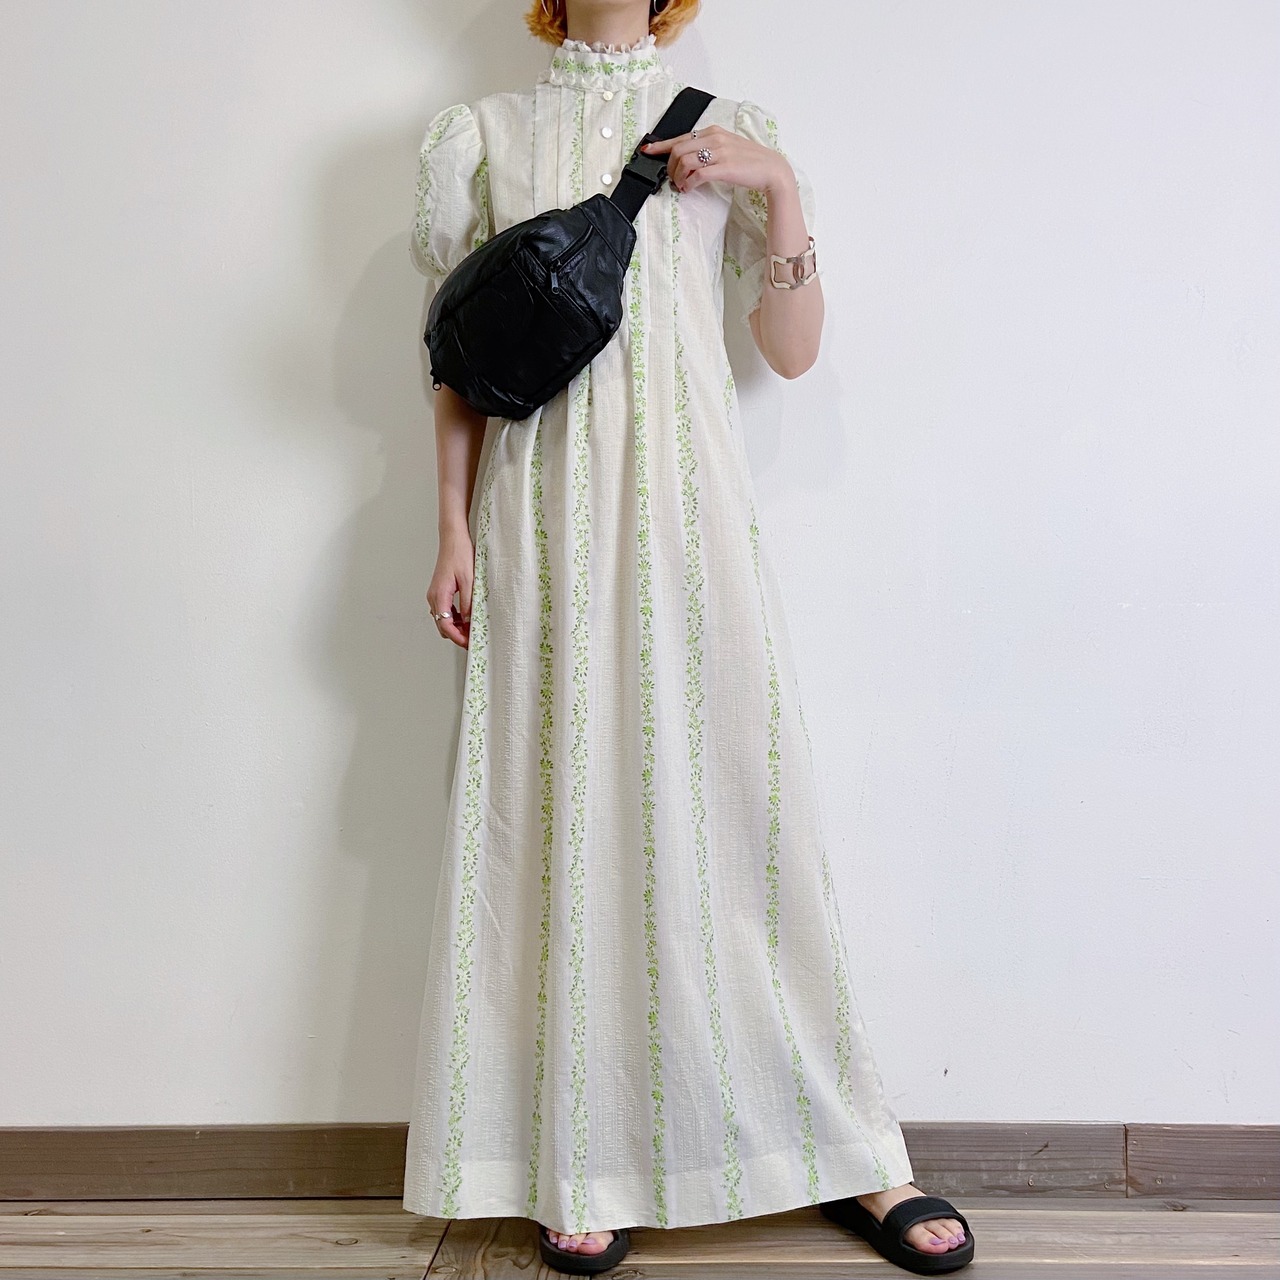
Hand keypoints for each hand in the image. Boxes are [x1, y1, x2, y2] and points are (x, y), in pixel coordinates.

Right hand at [428, 527, 473, 648]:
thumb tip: (470, 621)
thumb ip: (469, 602)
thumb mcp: (469, 580)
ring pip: (443, 619)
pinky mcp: (439, 591)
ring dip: (456, 627)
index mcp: (439, 595)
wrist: (453, 538)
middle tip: (473, 639)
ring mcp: (435, 594)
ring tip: (472, 629)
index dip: (456, 637)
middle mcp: (433, 597)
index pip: (445, 625)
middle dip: (457, 634)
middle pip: (442, 625)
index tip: (468, 643)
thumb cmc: (460, 554)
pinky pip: (445, 610)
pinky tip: (467, 617)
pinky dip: (455, 618)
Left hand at [640, 125, 790, 196]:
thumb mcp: (727, 148)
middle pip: (678, 149)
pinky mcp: (724, 168)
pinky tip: (688, 188)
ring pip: (684, 161)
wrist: (771, 170)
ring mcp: (719, 152)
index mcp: (713, 131)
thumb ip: (708, 149)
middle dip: (669, 167)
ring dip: (677, 177)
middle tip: (671, 179)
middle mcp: (714, 138)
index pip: (680, 136)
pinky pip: (697, 175)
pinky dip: (688, 183)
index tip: (648, 150)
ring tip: (681, 186)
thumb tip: (689, 159)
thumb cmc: (750, 161)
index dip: (661, 145)